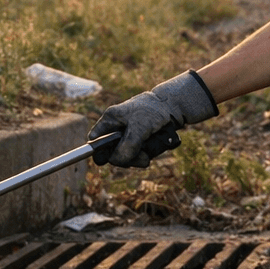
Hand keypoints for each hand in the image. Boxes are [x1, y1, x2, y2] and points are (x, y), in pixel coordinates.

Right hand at [89, 71, 217, 167]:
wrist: (174, 107)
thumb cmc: (154, 111)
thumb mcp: (140, 127)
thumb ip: (127, 145)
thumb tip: (117, 161)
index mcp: (110, 120)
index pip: (95, 140)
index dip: (100, 152)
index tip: (112, 158)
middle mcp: (117, 128)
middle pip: (112, 154)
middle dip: (127, 158)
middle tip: (141, 156)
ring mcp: (128, 136)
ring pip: (127, 157)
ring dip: (139, 157)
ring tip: (150, 149)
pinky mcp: (139, 141)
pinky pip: (139, 155)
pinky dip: (147, 154)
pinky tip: (154, 147)